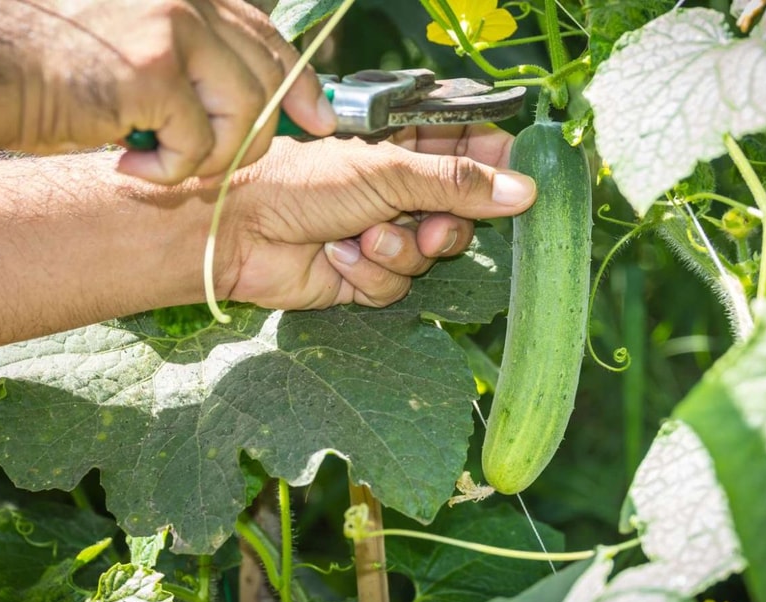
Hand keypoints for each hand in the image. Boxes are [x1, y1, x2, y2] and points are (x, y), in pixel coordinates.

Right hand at [11, 0, 334, 181]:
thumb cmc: (51, 65)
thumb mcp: (134, 44)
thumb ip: (190, 57)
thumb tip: (247, 96)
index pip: (268, 37)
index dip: (300, 84)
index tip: (320, 120)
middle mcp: (188, 2)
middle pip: (267, 82)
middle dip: (249, 139)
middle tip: (204, 164)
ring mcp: (174, 30)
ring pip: (245, 116)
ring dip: (210, 159)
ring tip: (160, 163)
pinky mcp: (154, 71)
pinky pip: (200, 143)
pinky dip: (170, 171)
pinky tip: (130, 166)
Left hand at [216, 125, 535, 308]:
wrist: (241, 232)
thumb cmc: (304, 184)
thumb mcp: (388, 173)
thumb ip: (458, 183)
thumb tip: (524, 190)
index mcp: (405, 150)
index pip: (469, 152)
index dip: (494, 167)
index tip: (512, 182)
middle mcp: (397, 192)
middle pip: (460, 215)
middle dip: (445, 227)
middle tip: (426, 227)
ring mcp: (382, 234)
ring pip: (429, 257)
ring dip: (398, 251)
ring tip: (363, 237)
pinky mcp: (362, 275)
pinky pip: (395, 286)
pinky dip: (368, 274)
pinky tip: (337, 257)